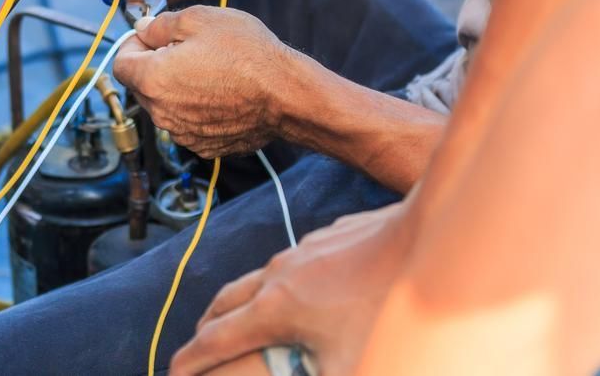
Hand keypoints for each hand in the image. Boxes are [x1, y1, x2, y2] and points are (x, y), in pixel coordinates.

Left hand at [112, 6, 292, 156]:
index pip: (120, 64)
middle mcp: (161, 113)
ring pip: (165, 106)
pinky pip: (188, 123)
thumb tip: (144, 30)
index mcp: (152, 79)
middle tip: (187, 49)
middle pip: (142, 86)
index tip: (151, 37)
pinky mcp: (204, 146)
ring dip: (176, 89)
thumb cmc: (246, 54)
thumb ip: (162, 25)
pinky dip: (196, 109)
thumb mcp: (200, 19)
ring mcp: (183, 133)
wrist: (285, 94)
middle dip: (155, 66)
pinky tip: (221, 93)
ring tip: (210, 71)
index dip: (133, 46)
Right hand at [170, 202, 410, 375]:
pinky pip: (286, 265)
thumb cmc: (391, 307)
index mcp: (276, 309)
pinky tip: (299, 295)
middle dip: (205, 330)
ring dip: (238, 304)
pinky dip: (273, 285)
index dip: (191, 363)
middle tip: (199, 349)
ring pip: (254, 279)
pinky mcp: (326, 239)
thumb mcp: (350, 366)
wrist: (425, 238)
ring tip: (242, 322)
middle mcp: (279, 275)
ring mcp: (302, 252)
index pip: (216, 340)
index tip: (173, 374)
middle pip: (224, 303)